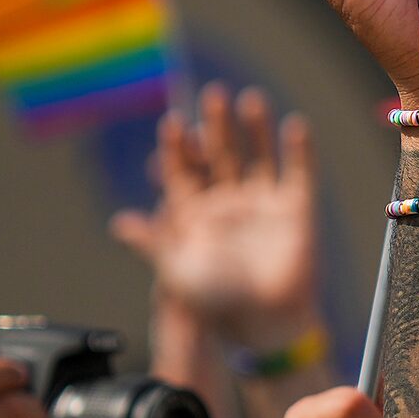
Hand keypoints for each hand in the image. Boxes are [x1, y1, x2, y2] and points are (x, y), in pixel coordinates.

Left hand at [109, 84, 318, 352]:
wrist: (264, 322)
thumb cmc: (215, 302)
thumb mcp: (176, 271)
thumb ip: (155, 243)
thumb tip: (119, 222)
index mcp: (196, 216)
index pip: (184, 172)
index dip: (177, 149)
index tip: (171, 125)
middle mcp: (229, 203)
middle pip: (220, 155)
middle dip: (215, 126)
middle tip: (211, 95)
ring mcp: (264, 204)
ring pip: (258, 156)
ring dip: (254, 129)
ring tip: (249, 100)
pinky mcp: (297, 209)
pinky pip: (299, 172)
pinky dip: (298, 149)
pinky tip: (294, 125)